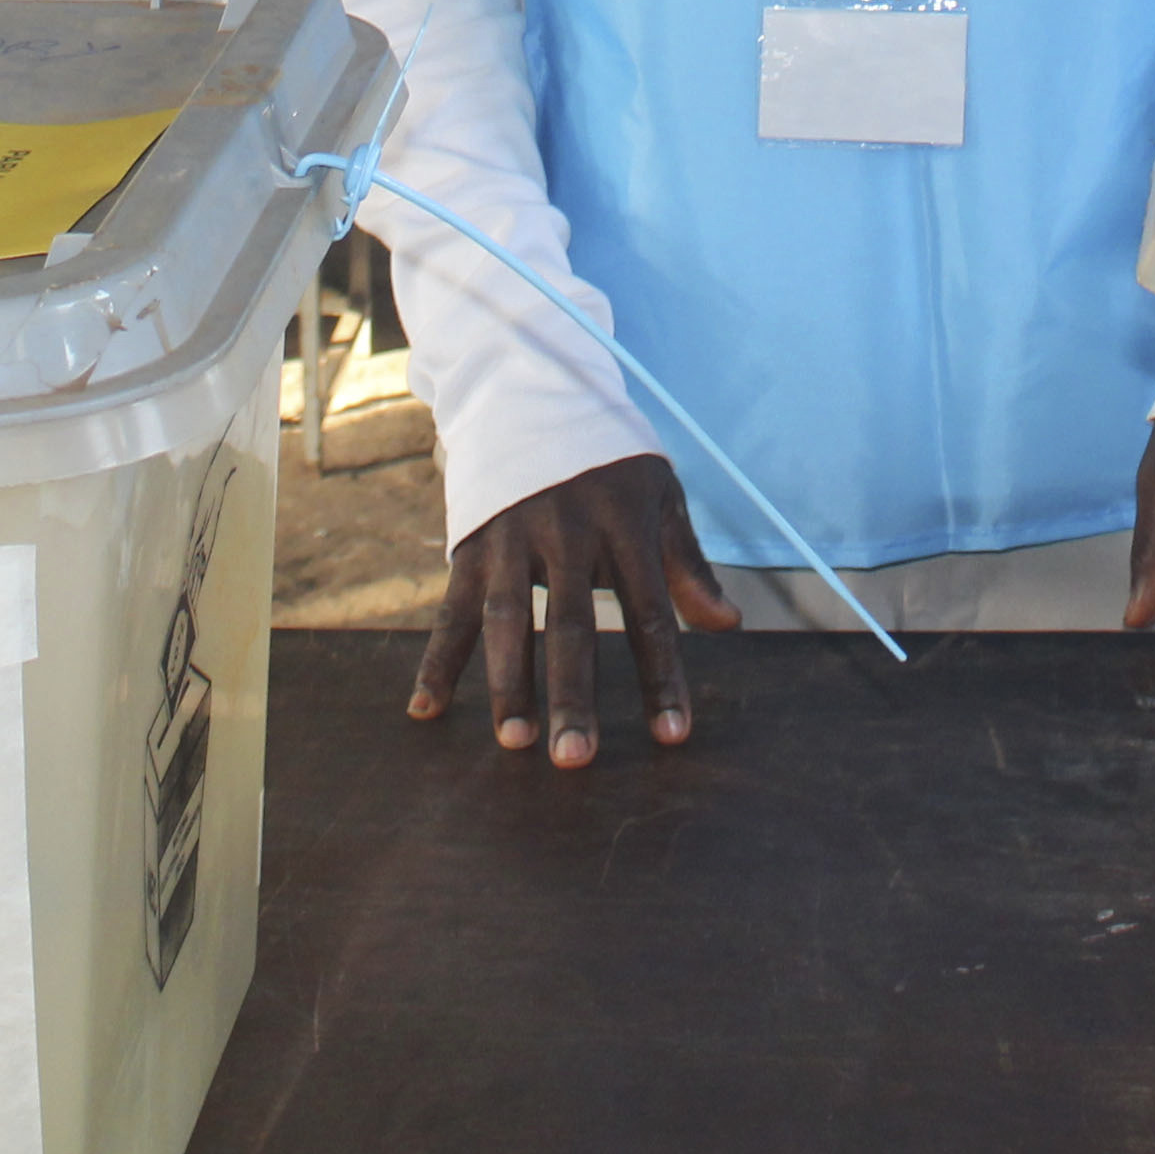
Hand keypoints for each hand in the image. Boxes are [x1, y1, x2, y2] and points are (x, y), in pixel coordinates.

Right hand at [407, 453, 735, 768]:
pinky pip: (452, 609)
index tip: (672, 736)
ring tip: (515, 742)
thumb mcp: (658, 495)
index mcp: (623, 524)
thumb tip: (729, 625)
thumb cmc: (609, 458)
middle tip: (575, 761)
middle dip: (573, 696)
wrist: (532, 392)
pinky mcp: (471, 543)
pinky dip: (437, 659)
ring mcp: (512, 538)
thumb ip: (686, 563)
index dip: (662, 677)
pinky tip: (426, 708)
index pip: (649, 613)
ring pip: (508, 621)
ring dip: (509, 684)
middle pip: (571, 626)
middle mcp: (566, 532)